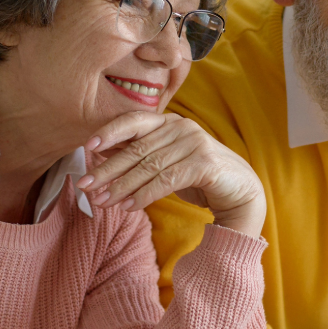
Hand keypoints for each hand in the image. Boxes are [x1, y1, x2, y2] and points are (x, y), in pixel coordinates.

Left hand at [79, 112, 266, 235]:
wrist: (241, 193)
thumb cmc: (200, 177)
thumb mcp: (167, 163)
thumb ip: (141, 155)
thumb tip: (101, 153)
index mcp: (171, 122)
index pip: (135, 121)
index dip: (111, 131)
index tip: (88, 146)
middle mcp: (183, 128)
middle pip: (137, 149)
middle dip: (108, 169)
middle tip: (85, 185)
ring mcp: (195, 143)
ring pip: (149, 166)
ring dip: (122, 186)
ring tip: (102, 201)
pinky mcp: (204, 164)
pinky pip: (165, 181)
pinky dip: (144, 195)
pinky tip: (128, 207)